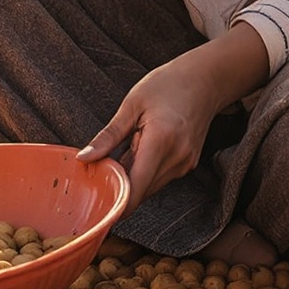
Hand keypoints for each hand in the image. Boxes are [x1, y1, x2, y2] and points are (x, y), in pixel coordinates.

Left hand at [78, 24, 270, 210]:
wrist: (204, 80)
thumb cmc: (167, 85)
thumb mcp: (131, 105)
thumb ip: (108, 136)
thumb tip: (84, 158)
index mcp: (161, 141)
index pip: (136, 188)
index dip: (116, 204)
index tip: (98, 207)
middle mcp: (177, 158)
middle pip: (141, 191)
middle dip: (119, 186)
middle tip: (102, 166)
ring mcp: (185, 163)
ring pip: (150, 187)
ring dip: (132, 178)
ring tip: (128, 146)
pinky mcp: (187, 164)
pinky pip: (159, 178)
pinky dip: (145, 171)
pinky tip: (141, 148)